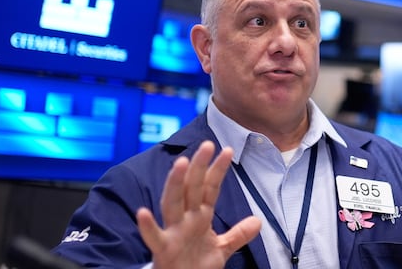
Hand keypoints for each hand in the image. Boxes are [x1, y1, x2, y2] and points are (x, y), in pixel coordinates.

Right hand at [137, 140, 261, 268]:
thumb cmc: (196, 266)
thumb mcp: (221, 248)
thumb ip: (238, 234)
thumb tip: (258, 221)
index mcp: (200, 217)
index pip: (210, 189)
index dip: (218, 170)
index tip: (228, 150)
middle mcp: (185, 220)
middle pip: (191, 189)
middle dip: (198, 167)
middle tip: (206, 145)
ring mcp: (173, 233)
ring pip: (172, 204)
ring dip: (175, 184)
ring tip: (180, 164)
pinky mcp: (163, 249)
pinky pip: (154, 236)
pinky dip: (147, 226)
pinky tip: (143, 212)